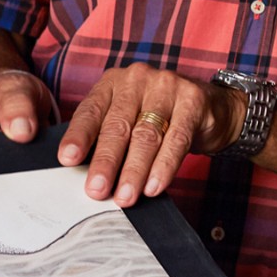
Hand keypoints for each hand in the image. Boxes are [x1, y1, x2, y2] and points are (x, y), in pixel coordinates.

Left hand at [57, 63, 245, 206]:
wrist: (208, 107)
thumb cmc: (158, 117)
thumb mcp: (128, 118)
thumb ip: (107, 139)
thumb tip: (87, 178)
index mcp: (113, 83)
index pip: (91, 110)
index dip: (79, 136)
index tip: (67, 160)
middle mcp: (137, 79)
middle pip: (118, 125)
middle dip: (106, 161)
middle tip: (96, 190)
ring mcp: (167, 86)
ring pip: (147, 134)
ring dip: (134, 170)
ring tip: (125, 197)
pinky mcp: (193, 101)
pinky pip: (177, 139)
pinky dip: (164, 166)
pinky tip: (154, 186)